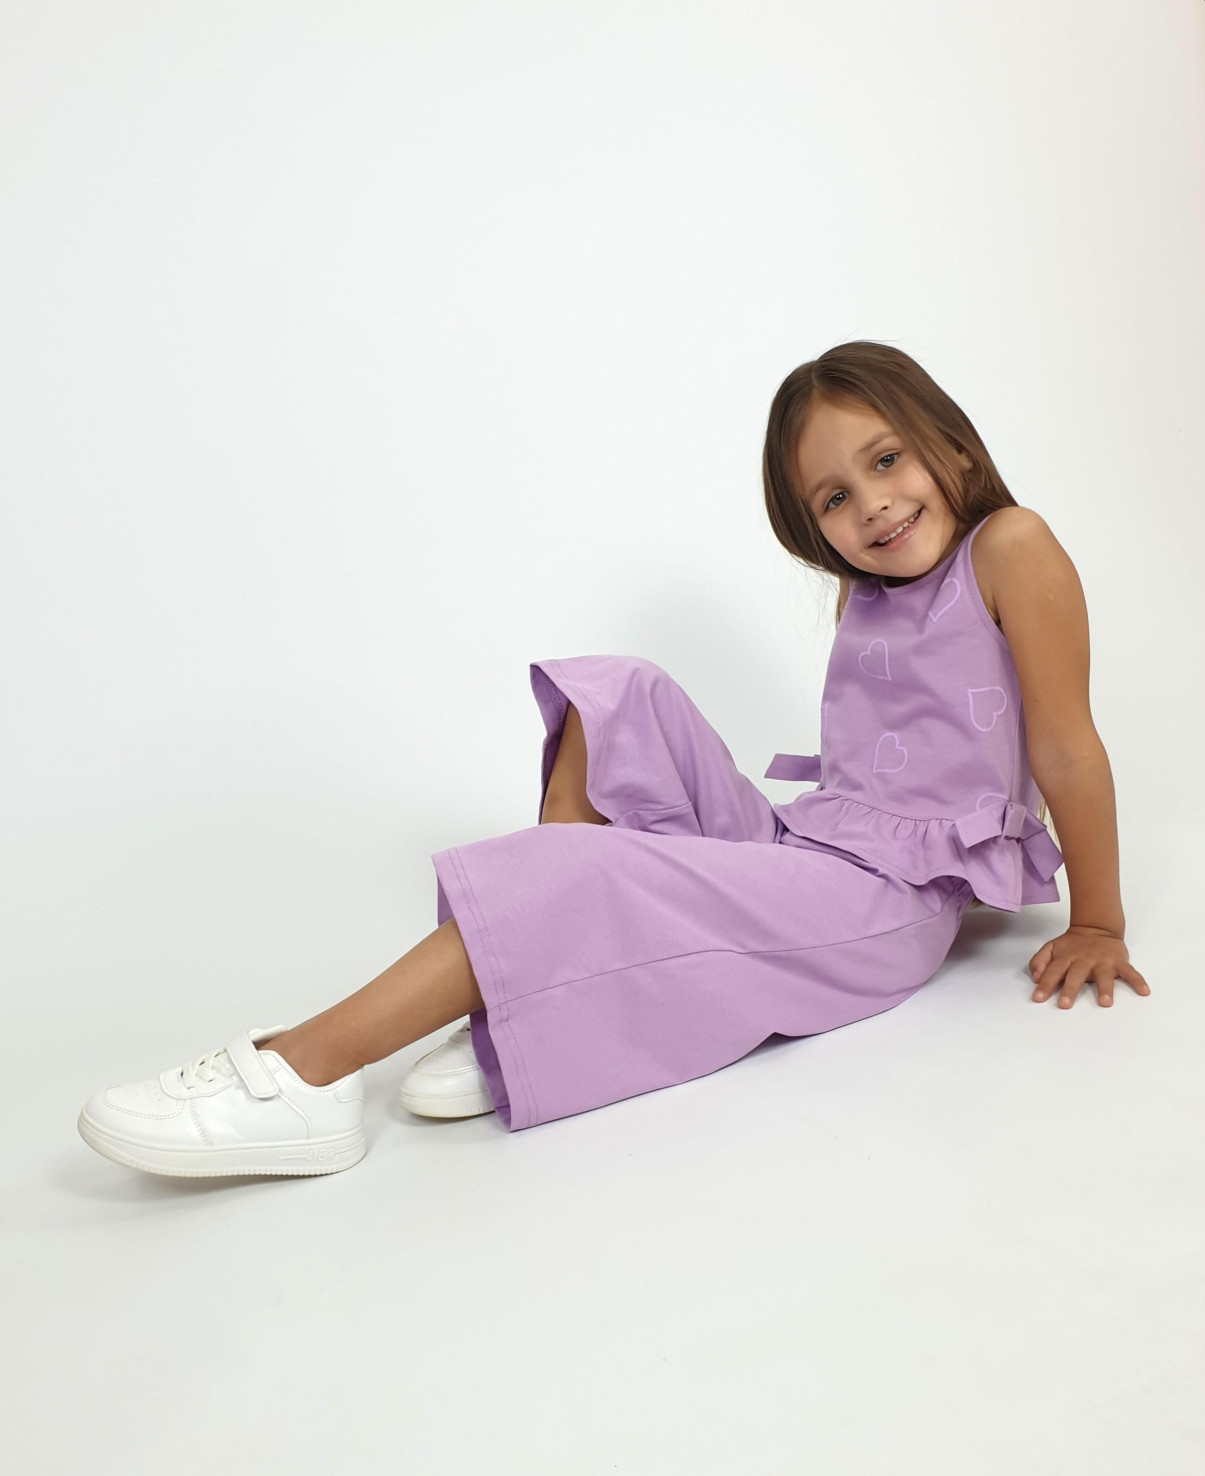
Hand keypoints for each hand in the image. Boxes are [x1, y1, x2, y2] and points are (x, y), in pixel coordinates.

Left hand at [1028, 926, 1150, 1008]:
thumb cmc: (1071, 945)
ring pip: (1103, 976)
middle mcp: (1083, 960)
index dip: (1044, 985)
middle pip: (1075, 975)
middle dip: (1070, 990)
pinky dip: (1138, 981)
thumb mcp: (1051, 948)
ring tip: (1105, 1003)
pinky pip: (1130, 972)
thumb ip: (1039, 961)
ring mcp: (1102, 962)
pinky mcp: (1118, 962)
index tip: (1038, 998)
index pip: (1052, 972)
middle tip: (1064, 1004)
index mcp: (1066, 958)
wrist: (1096, 928)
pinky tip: (1144, 991)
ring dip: (1105, 989)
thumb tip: (1035, 977)